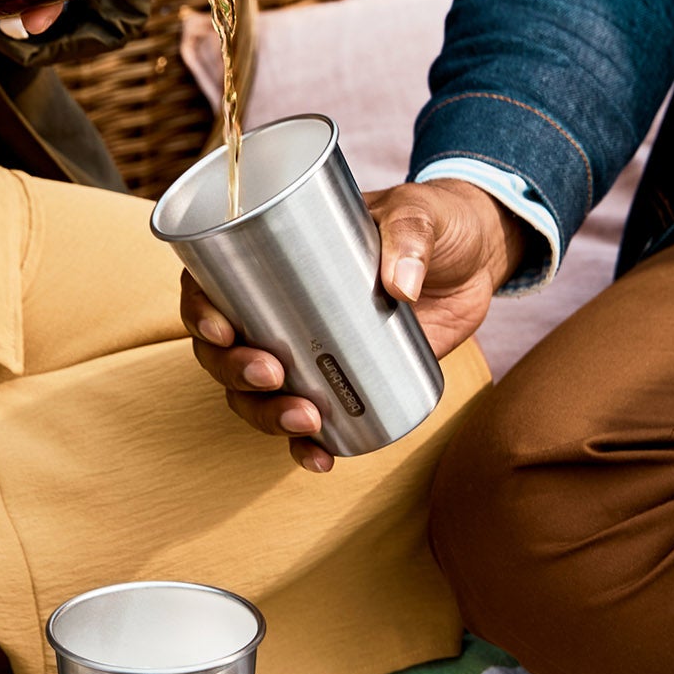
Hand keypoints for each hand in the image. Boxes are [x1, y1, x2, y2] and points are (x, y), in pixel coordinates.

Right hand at [181, 179, 526, 473]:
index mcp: (272, 257)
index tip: (222, 331)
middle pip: (223, 352)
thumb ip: (410, 238)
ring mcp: (305, 351)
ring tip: (306, 419)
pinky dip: (305, 448)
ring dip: (266, 416)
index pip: (209, 285)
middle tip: (272, 374)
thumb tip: (399, 287)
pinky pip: (306, 426)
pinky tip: (320, 459)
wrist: (474, 260)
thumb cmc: (433, 221)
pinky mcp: (340, 384)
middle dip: (235, 372)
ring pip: (256, 395)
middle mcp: (275, 310)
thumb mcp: (419, 213)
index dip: (198, 312)